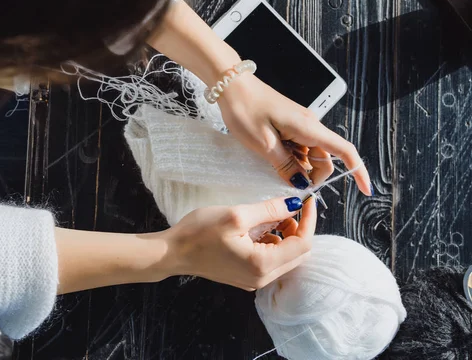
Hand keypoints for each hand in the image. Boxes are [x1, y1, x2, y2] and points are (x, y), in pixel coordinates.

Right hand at [164, 196, 315, 290]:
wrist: (173, 252)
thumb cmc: (199, 232)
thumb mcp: (236, 215)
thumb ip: (269, 210)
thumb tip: (295, 204)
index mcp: (263, 264)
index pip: (303, 245)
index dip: (309, 220)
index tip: (307, 200)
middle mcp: (262, 278)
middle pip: (298, 254)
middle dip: (298, 228)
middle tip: (288, 207)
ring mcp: (254, 280)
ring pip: (285, 257)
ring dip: (285, 235)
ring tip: (270, 216)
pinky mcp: (246, 276)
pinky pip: (270, 260)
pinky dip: (273, 243)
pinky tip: (259, 229)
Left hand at [218, 72, 372, 195]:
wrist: (232, 85)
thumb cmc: (245, 110)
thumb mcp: (263, 144)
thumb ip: (285, 165)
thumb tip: (302, 183)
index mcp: (308, 128)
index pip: (344, 151)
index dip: (358, 171)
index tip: (366, 190)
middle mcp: (309, 125)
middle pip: (325, 158)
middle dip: (313, 176)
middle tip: (287, 183)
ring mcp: (300, 124)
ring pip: (310, 154)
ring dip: (298, 167)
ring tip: (272, 165)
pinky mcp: (290, 125)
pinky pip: (298, 147)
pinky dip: (290, 157)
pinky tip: (271, 156)